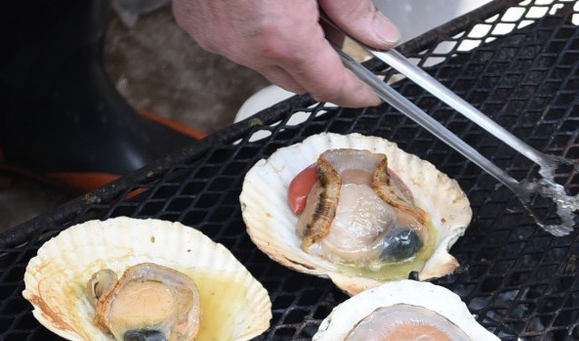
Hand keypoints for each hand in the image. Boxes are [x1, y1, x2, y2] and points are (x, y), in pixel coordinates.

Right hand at [171, 0, 400, 107]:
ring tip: (291, 8)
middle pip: (298, 80)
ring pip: (265, 63)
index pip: (330, 86)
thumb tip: (379, 34)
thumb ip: (352, 8)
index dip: (354, 93)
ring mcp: (219, 39)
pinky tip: (261, 5)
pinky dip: (253, 33)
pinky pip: (236, 44)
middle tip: (335, 35)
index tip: (367, 94)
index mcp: (283, 37)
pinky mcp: (199, 26)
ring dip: (284, 48)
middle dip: (320, 68)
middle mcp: (248, 48)